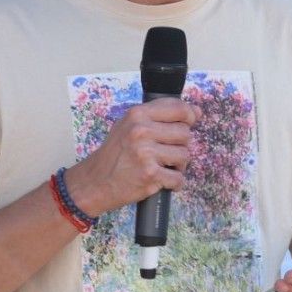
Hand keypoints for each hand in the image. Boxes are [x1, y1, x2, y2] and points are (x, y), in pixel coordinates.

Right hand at [63, 98, 200, 215]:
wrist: (95, 181)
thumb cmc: (115, 153)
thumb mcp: (129, 125)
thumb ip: (160, 116)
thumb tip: (196, 112)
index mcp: (137, 114)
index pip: (178, 108)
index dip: (189, 116)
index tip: (188, 123)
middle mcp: (141, 131)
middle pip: (185, 133)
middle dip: (181, 145)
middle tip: (166, 152)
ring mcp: (146, 154)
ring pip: (184, 155)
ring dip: (178, 165)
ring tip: (162, 166)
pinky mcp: (150, 175)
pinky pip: (178, 178)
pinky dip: (174, 183)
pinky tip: (162, 180)